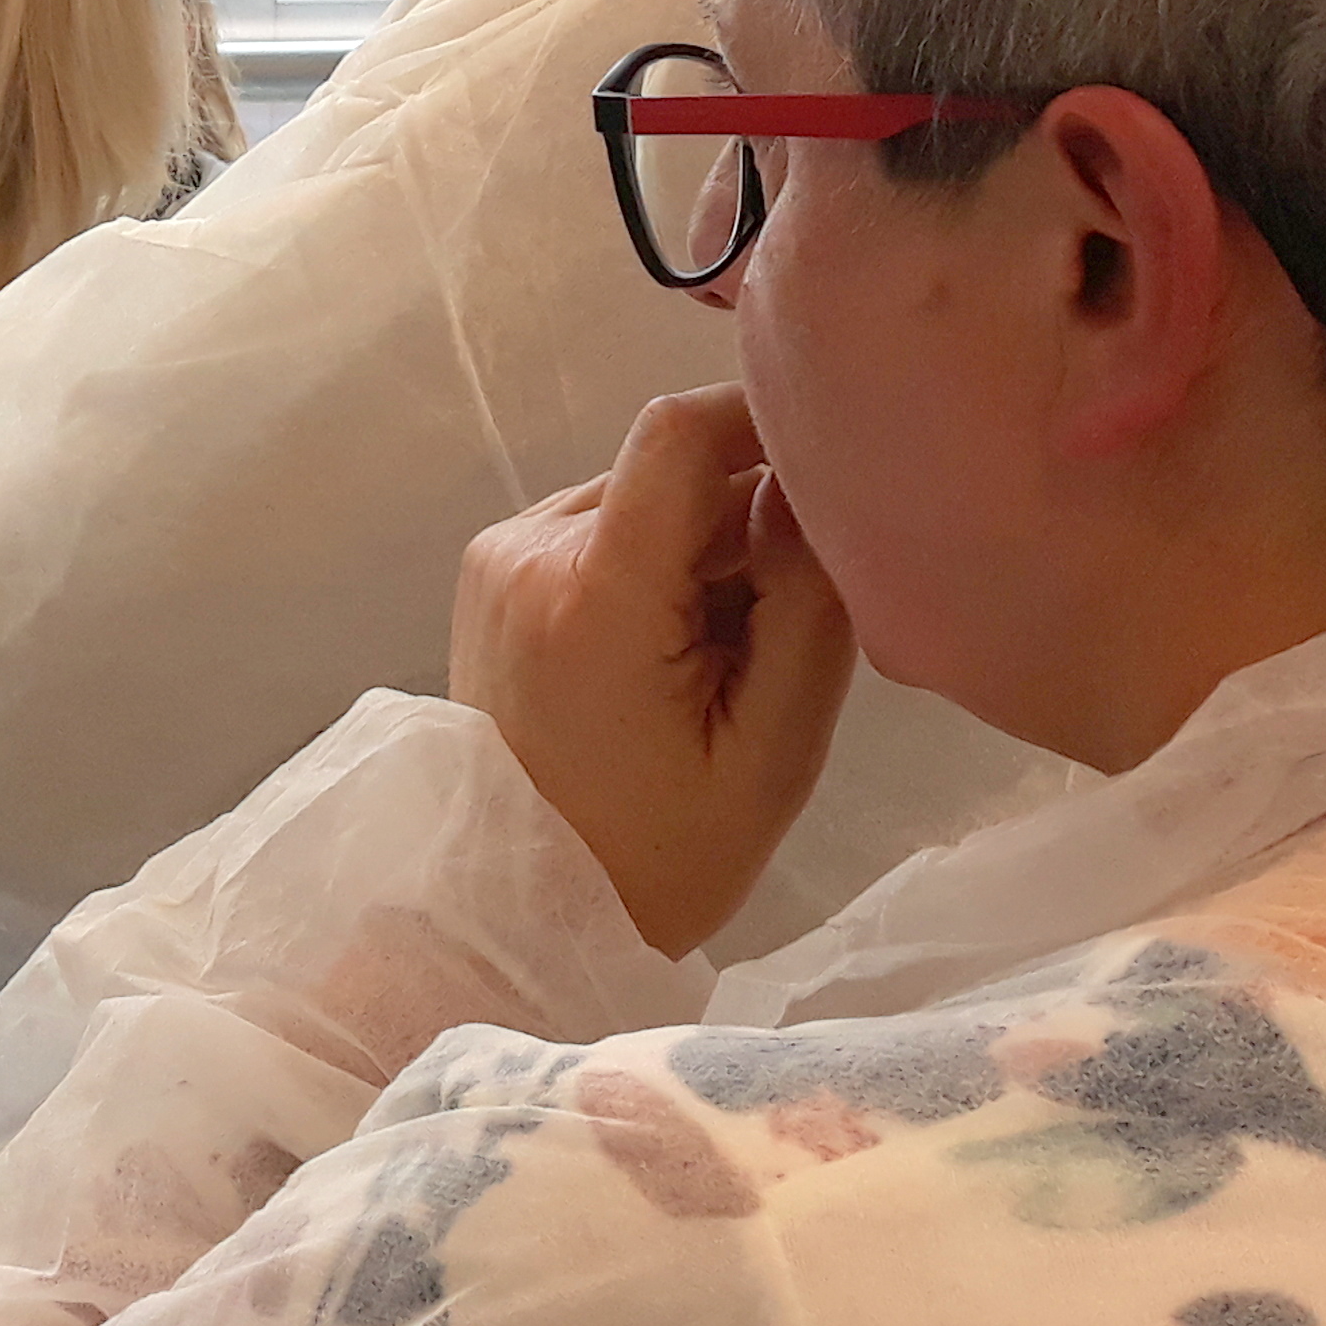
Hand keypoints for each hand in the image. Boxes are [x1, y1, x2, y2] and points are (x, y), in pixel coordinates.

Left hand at [449, 385, 855, 959]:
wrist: (523, 906)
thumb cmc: (660, 852)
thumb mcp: (773, 749)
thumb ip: (804, 605)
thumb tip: (805, 484)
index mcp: (592, 592)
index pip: (677, 432)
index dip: (762, 419)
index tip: (833, 465)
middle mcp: (528, 549)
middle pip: (672, 472)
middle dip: (746, 519)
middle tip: (785, 620)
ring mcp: (499, 556)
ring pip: (641, 498)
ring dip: (701, 546)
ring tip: (725, 654)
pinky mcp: (492, 572)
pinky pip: (600, 528)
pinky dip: (652, 565)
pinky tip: (672, 651)